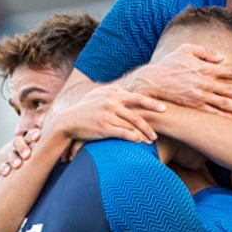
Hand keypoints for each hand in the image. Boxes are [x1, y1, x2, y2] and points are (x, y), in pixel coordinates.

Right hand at [0, 129, 40, 177]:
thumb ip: (44, 145)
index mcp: (27, 141)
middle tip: (27, 154)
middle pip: (18, 143)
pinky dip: (4, 168)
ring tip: (18, 164)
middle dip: (22, 147)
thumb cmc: (28, 154)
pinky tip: (6, 172)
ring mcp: (9, 155)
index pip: (29, 135)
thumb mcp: (35, 148)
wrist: (6, 160)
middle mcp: (17, 147)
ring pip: (11, 155)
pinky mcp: (2, 165)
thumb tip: (70, 136)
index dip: (32, 134)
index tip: (37, 135)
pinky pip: (2, 166)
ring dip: (14, 159)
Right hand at [45, 83, 165, 145]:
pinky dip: (132, 137)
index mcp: (112, 95)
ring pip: (132, 125)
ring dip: (143, 134)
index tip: (163, 108)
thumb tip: (123, 89)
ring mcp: (108, 115)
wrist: (68, 121)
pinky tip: (139, 142)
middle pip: (137, 114)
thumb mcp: (96, 95)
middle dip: (150, 124)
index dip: (152, 103)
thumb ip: (111, 91)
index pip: (137, 98)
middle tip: (158, 132)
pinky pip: (122, 133)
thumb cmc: (83, 109)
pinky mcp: (103, 128)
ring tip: (150, 140)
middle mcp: (112, 103)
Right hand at [125, 44, 231, 115]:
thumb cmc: (168, 64)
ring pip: (223, 103)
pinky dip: (223, 116)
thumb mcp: (185, 49)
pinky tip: (229, 119)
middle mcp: (205, 83)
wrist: (154, 81)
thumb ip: (205, 51)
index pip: (229, 70)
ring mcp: (200, 96)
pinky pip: (212, 113)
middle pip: (230, 88)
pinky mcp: (194, 106)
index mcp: (205, 68)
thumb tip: (221, 57)